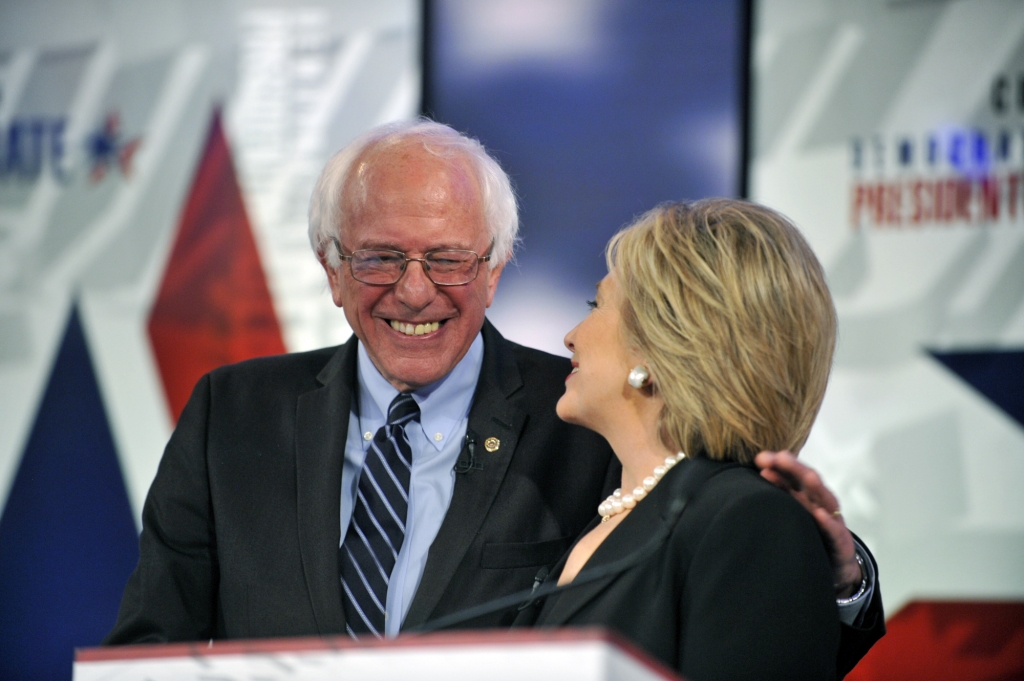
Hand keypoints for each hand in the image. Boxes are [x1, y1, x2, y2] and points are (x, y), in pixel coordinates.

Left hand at [754, 451, 862, 597]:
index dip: (778, 465)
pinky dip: (828, 522)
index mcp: (803, 496)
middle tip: (781, 457)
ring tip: (807, 476)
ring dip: (816, 487)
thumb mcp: (790, 515)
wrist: (833, 566)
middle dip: (795, 468)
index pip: (790, 476)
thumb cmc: (809, 534)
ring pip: (824, 500)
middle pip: (807, 482)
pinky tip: (819, 514)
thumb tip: (742, 483)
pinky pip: (835, 530)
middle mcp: (818, 504)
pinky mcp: (841, 541)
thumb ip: (772, 498)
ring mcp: (831, 520)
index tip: (760, 458)